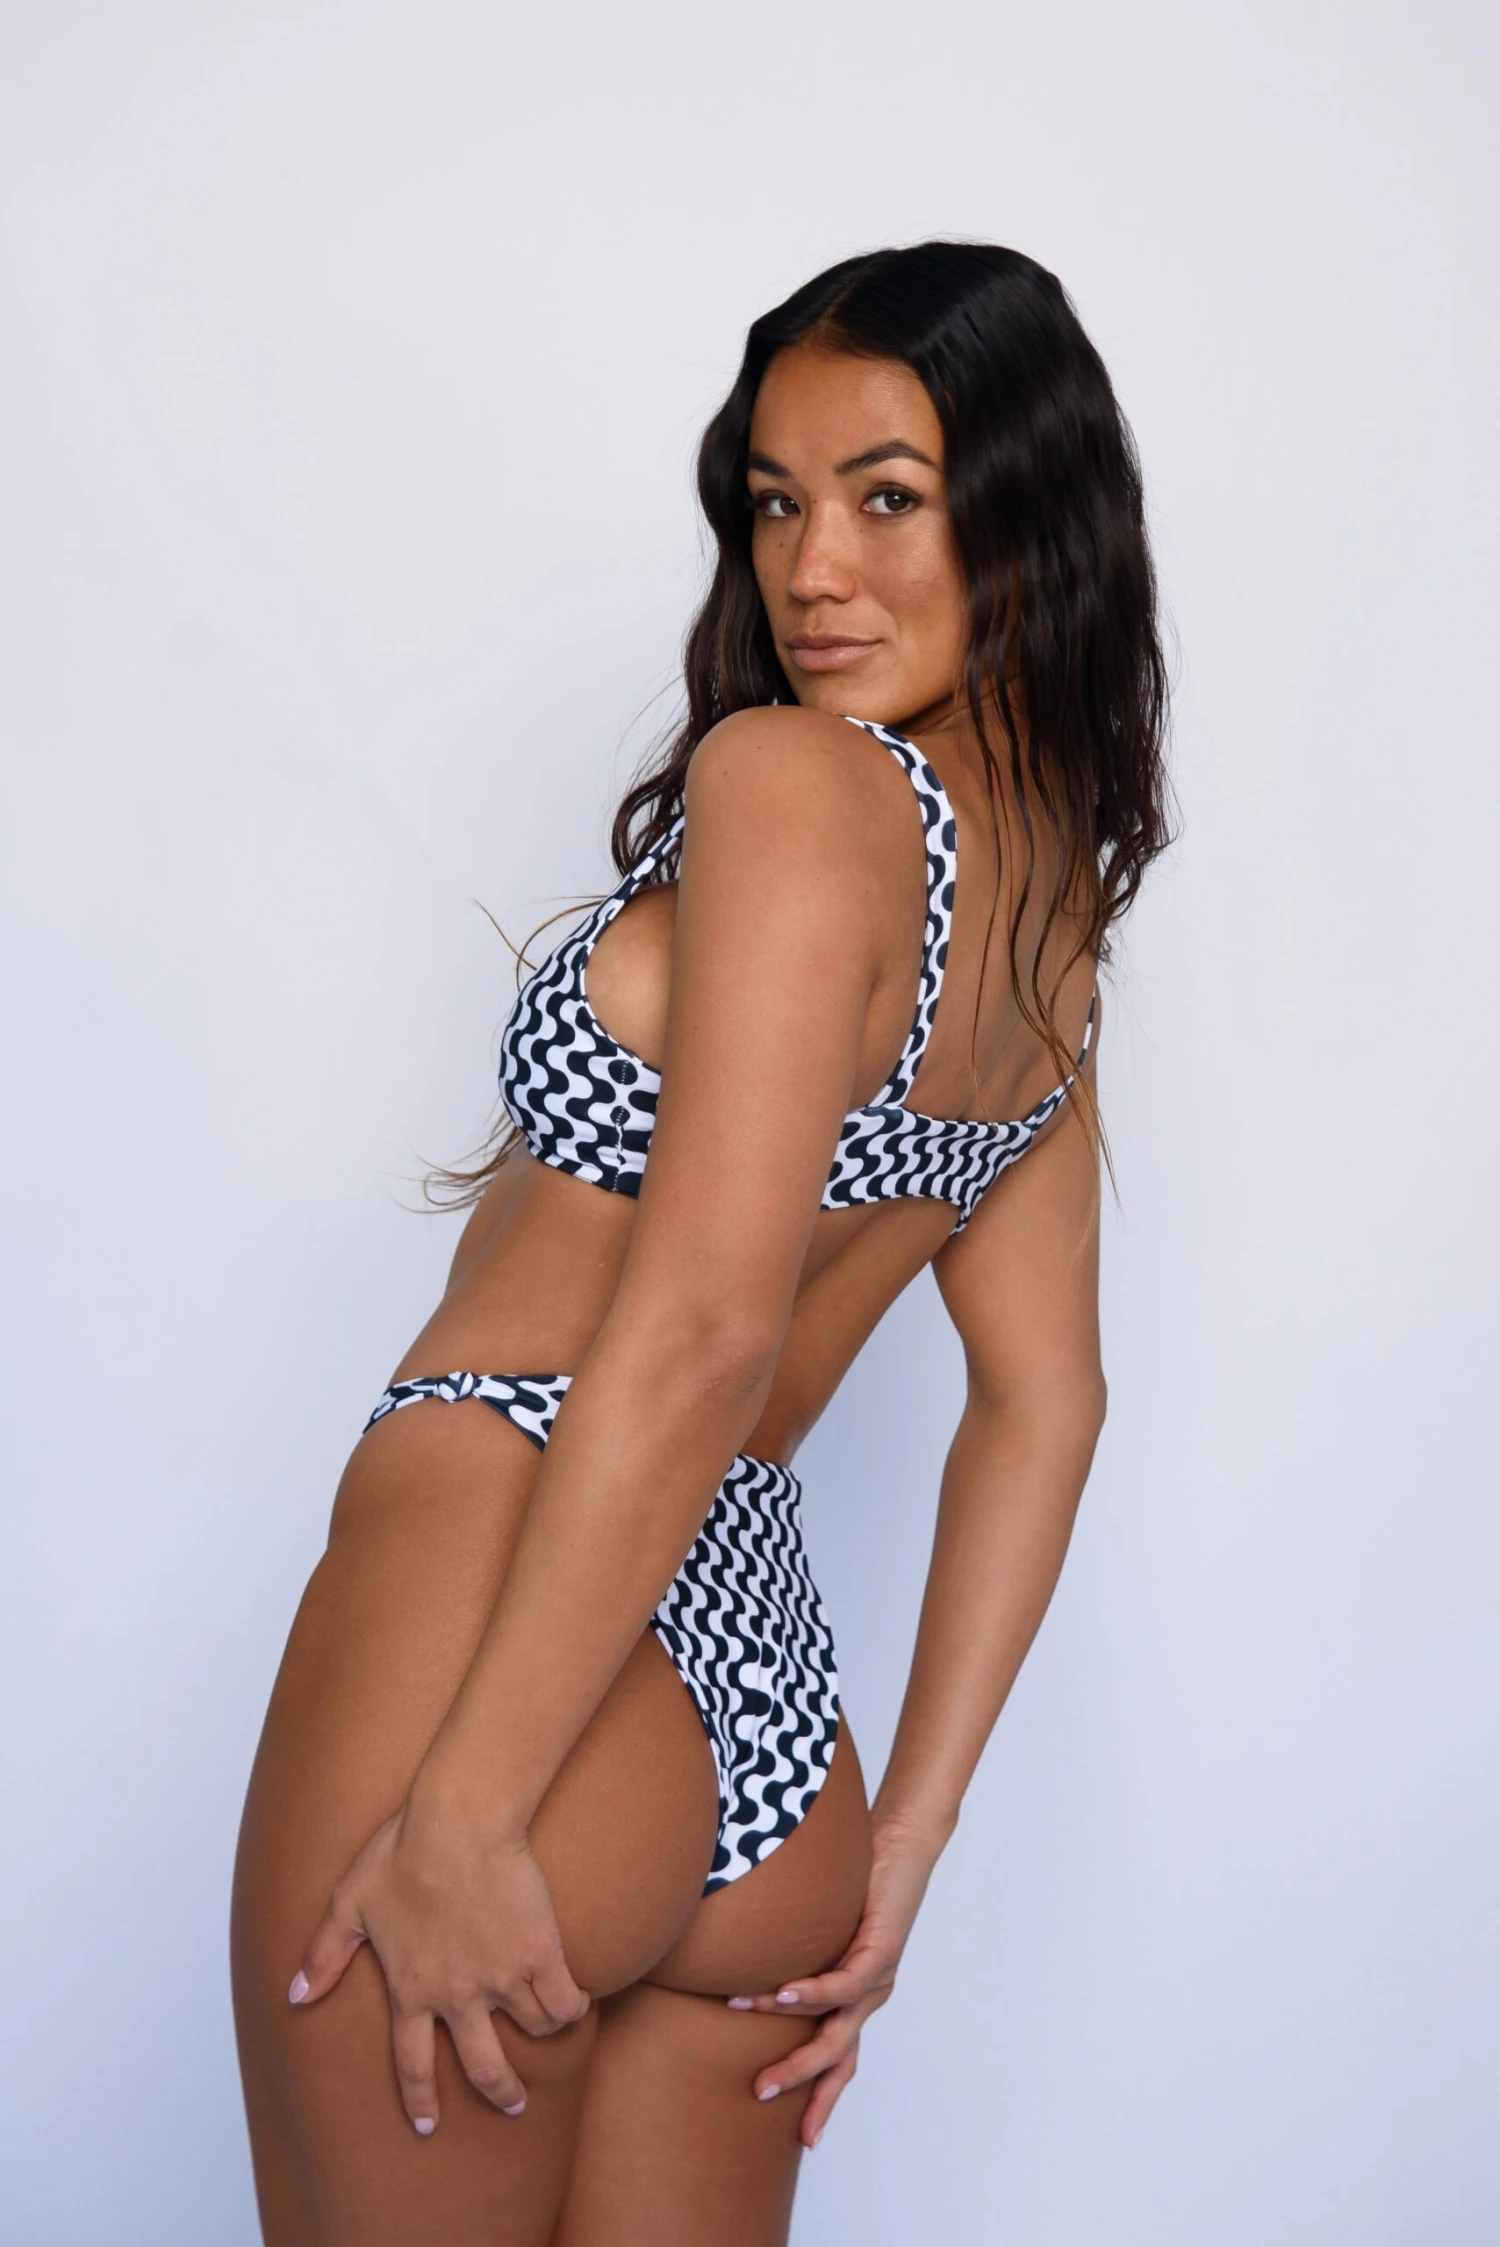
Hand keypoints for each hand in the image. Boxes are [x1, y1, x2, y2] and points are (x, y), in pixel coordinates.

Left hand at [289, 1795, 589, 2134]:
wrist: (459, 1819)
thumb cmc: (403, 1851)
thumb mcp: (350, 1902)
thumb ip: (324, 1954)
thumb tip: (295, 1996)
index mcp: (411, 1989)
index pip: (412, 2062)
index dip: (419, 2099)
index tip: (426, 2126)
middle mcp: (458, 1995)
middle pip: (484, 2067)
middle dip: (499, 2093)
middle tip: (511, 2106)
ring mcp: (502, 1977)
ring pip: (532, 2028)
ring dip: (541, 2032)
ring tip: (548, 2025)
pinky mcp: (540, 1953)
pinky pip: (566, 2000)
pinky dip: (573, 2006)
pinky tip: (576, 1999)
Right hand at [725, 1814, 940, 2147]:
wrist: (903, 1841)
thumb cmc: (859, 1878)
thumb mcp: (822, 1926)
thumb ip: (794, 1948)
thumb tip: (741, 1951)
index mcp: (859, 1996)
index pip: (842, 2058)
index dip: (824, 2097)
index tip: (805, 2138)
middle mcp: (871, 1995)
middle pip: (838, 2056)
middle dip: (802, 2084)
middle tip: (763, 2097)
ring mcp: (878, 1977)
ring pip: (836, 2028)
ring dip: (794, 2044)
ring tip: (752, 2049)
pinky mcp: (881, 1950)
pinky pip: (843, 1983)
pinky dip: (810, 1993)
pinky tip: (780, 1996)